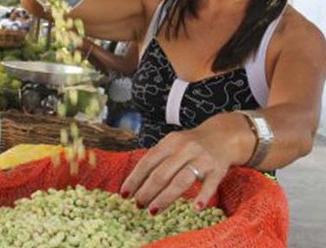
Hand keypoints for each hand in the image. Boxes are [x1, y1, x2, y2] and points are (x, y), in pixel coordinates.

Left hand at [120, 120, 235, 213]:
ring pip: (181, 181)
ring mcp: (202, 159)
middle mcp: (184, 149)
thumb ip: (157, 160)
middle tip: (138, 205)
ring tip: (153, 211)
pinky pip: (210, 185)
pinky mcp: (218, 169)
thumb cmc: (191, 145)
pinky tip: (195, 208)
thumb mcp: (172, 144)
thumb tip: (135, 183)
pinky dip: (202, 196)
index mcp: (169, 142)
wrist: (224, 136)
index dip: (134, 179)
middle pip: (161, 173)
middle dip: (147, 191)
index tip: (124, 194)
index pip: (147, 162)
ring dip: (165, 197)